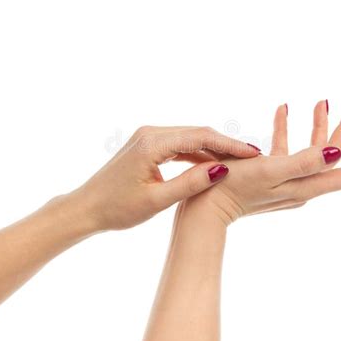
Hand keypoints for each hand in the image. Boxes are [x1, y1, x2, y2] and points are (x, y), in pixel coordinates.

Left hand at [67, 126, 259, 230]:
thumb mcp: (156, 201)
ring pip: (190, 138)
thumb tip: (221, 169)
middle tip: (252, 158)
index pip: (200, 137)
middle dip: (225, 144)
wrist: (87, 207)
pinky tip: (212, 164)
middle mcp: (151, 133)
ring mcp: (148, 137)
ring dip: (213, 149)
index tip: (253, 154)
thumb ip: (190, 184)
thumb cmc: (117, 208)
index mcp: (152, 143)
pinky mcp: (148, 145)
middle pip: (198, 133)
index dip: (229, 145)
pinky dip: (197, 154)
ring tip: (238, 162)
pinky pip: (179, 145)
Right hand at [189, 101, 340, 224]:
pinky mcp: (268, 175)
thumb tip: (338, 153)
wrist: (204, 208)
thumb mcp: (270, 172)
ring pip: (309, 151)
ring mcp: (284, 181)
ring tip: (322, 102)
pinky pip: (284, 150)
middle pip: (332, 157)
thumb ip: (303, 162)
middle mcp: (300, 185)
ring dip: (317, 127)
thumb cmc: (232, 188)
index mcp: (305, 186)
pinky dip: (287, 131)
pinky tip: (283, 112)